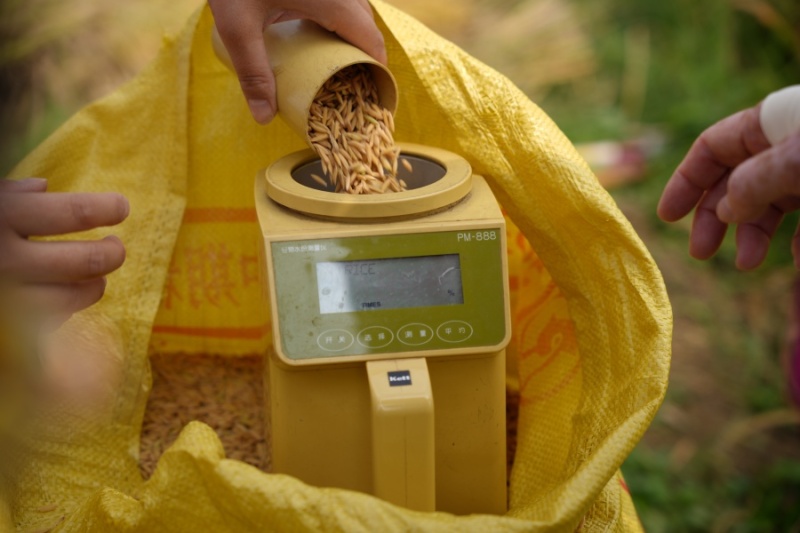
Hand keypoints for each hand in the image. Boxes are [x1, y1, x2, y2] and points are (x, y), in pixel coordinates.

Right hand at [0, 178, 128, 323]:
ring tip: (97, 279)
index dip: (107, 208)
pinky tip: (64, 300)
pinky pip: (50, 324)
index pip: (74, 212)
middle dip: (112, 253)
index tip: (121, 207)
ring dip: (94, 286)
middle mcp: (6, 259)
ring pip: (73, 297)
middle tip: (115, 248)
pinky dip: (65, 311)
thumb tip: (42, 187)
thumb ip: (8, 195)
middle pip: (86, 260)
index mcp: (2, 217)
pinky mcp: (8, 327)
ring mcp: (7, 298)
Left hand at [207, 0, 387, 123]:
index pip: (372, 40)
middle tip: (347, 85)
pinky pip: (339, 0)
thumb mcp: (237, 26)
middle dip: (361, 56)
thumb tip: (263, 117)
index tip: (371, 93)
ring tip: (332, 65)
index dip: (377, 68)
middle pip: (366, 25)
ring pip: (354, 10)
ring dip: (349, 37)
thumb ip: (252, 72)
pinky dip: (337, 20)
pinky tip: (317, 36)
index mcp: (333, 0)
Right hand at [657, 104, 799, 269]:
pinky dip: (797, 243)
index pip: (712, 147)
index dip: (686, 181)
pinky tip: (796, 260)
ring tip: (747, 263)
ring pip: (770, 204)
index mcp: (769, 125)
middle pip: (735, 181)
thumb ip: (754, 183)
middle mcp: (785, 147)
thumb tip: (724, 212)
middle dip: (715, 218)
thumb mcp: (794, 161)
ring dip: (754, 235)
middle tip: (700, 252)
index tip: (667, 217)